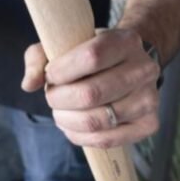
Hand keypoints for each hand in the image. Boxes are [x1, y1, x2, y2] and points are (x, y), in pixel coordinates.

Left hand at [21, 28, 160, 147]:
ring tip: (60, 111)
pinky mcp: (149, 124)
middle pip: (92, 94)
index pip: (92, 57)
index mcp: (125, 41)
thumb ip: (39, 56)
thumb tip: (29, 84)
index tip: (49, 74)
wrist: (126, 63)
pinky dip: (80, 137)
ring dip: (67, 120)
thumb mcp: (63, 43)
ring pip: (97, 120)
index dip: (62, 70)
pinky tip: (71, 126)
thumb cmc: (89, 53)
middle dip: (60, 99)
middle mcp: (144, 69)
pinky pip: (107, 140)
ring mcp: (150, 98)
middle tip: (52, 96)